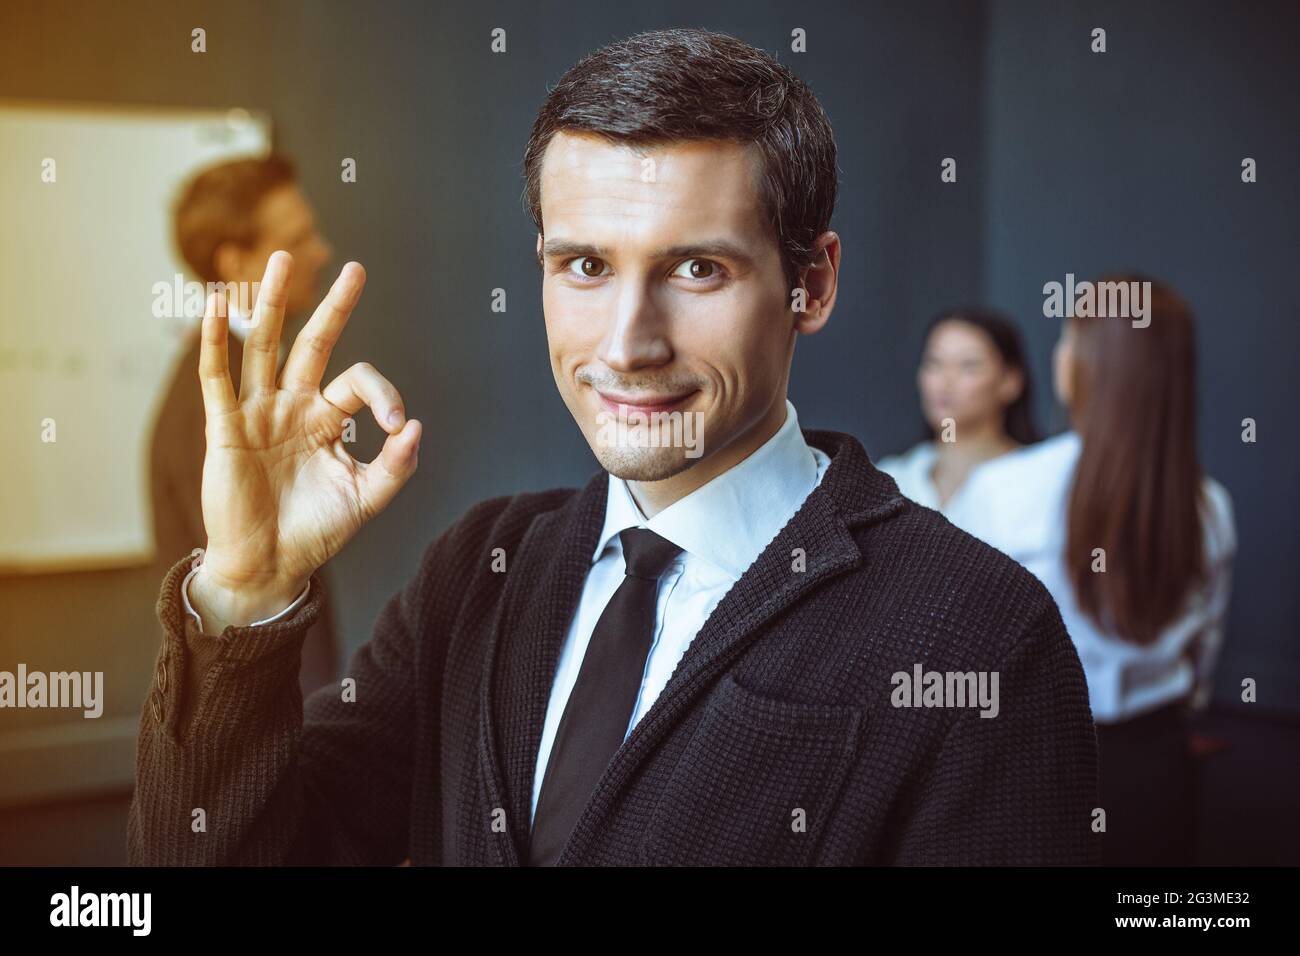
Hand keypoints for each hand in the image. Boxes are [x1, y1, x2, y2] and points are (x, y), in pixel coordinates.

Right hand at [191, 251, 420, 630]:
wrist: (269, 566)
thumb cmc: (315, 533)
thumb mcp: (366, 499)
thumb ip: (395, 466)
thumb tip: (416, 426)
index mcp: (327, 421)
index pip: (358, 383)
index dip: (383, 394)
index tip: (397, 426)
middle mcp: (292, 408)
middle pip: (313, 344)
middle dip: (334, 308)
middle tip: (355, 268)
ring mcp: (257, 414)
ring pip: (265, 347)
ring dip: (273, 303)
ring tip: (281, 261)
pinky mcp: (225, 429)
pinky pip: (218, 377)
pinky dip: (217, 340)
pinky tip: (219, 305)